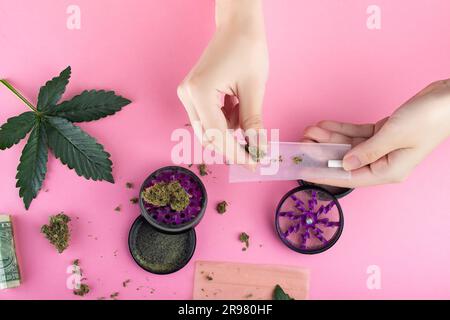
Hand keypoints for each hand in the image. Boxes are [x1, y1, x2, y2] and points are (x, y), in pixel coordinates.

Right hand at [177, 0, 267, 164]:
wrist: (237, 25)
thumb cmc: (248, 49)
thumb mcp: (254, 88)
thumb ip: (252, 122)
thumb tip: (257, 149)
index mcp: (200, 93)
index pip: (218, 135)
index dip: (237, 153)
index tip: (253, 165)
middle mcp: (187, 95)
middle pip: (208, 136)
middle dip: (231, 145)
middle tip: (255, 150)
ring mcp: (187, 94)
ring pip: (208, 128)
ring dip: (229, 130)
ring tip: (246, 111)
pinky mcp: (192, 92)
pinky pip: (207, 117)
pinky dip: (225, 120)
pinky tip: (236, 105)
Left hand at [302, 79, 449, 186]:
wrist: (448, 99)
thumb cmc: (428, 119)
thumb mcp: (394, 136)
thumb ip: (367, 151)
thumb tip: (345, 164)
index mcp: (388, 171)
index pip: (349, 177)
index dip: (325, 175)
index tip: (304, 172)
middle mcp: (384, 162)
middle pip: (346, 161)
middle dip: (323, 153)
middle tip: (302, 144)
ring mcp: (383, 148)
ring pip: (349, 146)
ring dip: (329, 138)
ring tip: (309, 131)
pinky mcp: (383, 133)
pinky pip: (356, 134)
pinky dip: (341, 130)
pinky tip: (324, 125)